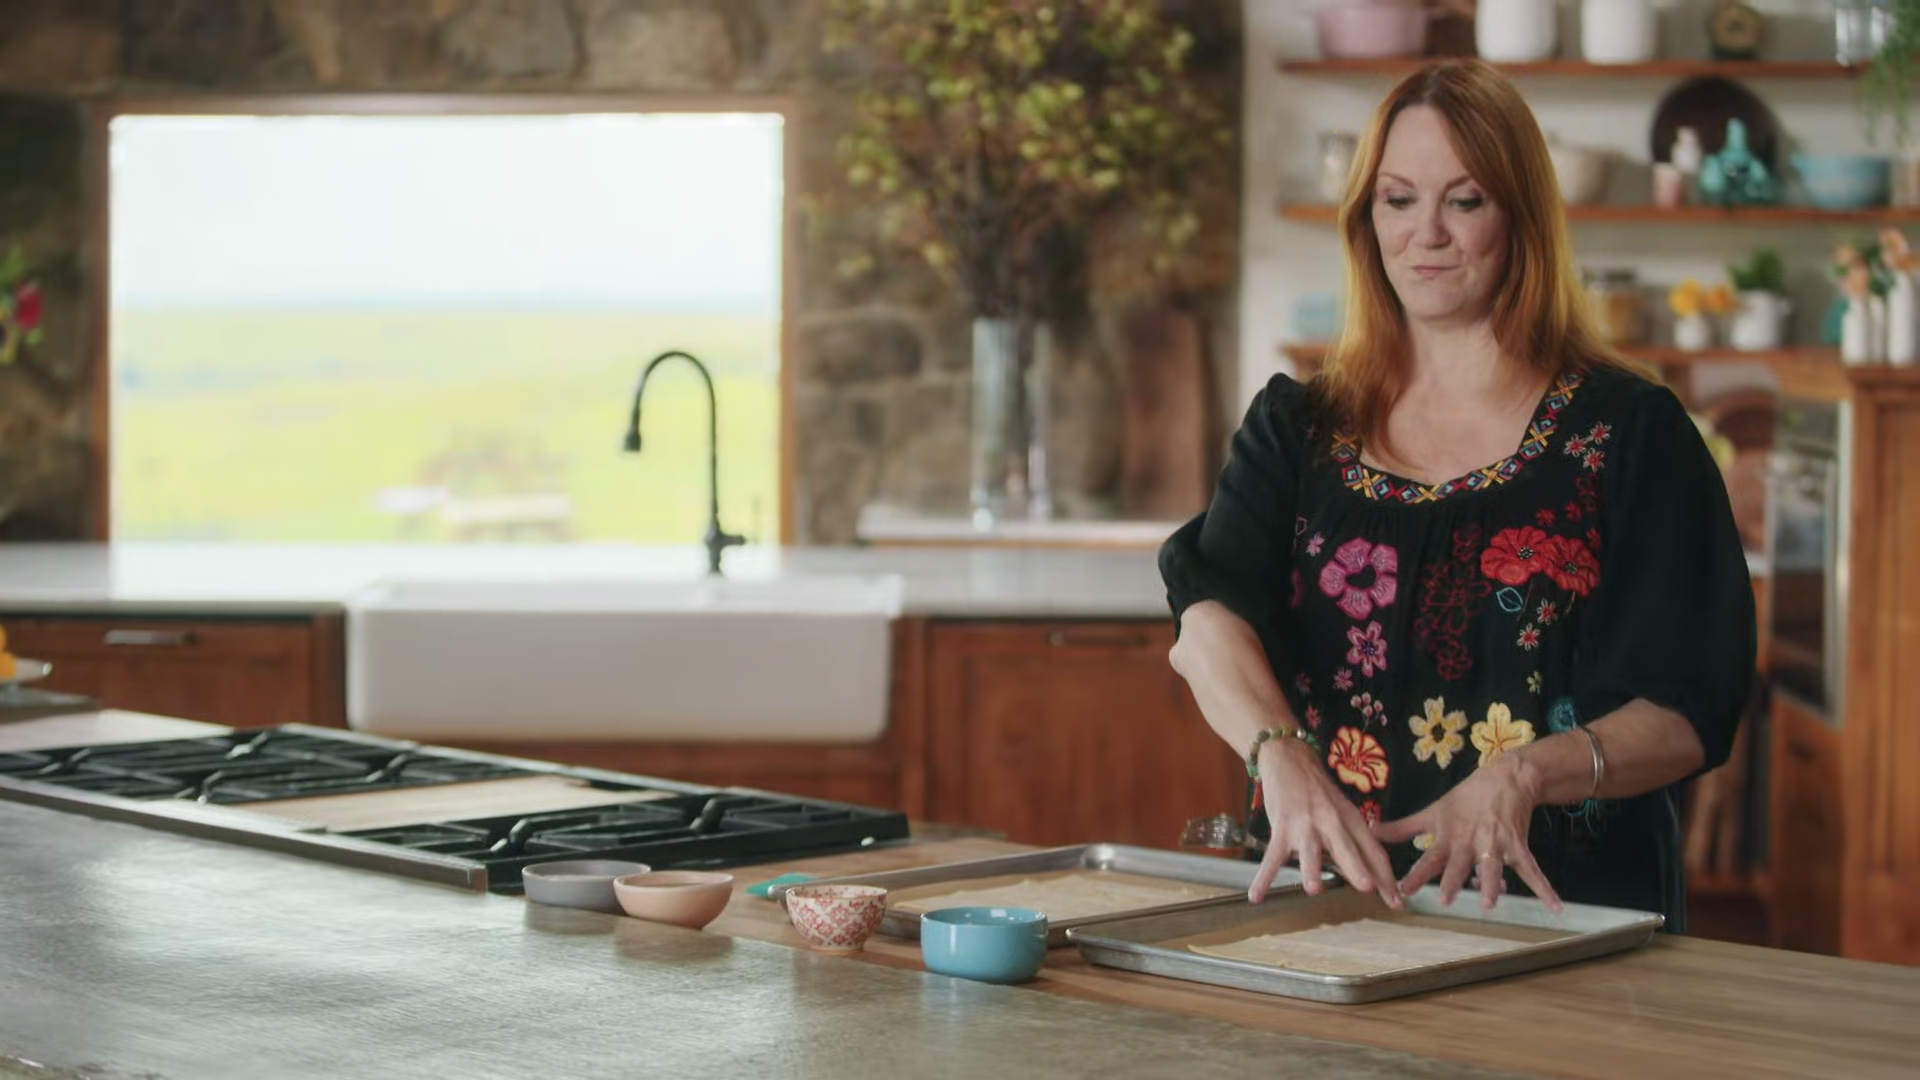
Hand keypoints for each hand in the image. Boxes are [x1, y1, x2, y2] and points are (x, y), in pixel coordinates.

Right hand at [1251, 739, 1401, 909]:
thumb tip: (1369, 876)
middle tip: (1368, 888)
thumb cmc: (1318, 791)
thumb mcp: (1342, 812)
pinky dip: (1263, 878)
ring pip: (1310, 850)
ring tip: (1314, 888)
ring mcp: (1305, 824)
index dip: (1385, 877)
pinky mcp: (1282, 826)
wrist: (1289, 759)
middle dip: (1358, 869)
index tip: (1395, 901)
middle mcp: (1332, 822)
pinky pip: (1272, 856)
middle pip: (1347, 849)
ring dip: (1311, 869)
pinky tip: (1257, 895)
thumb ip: (1353, 843)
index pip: (1373, 852)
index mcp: (1351, 821)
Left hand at [1373, 753, 1561, 913]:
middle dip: (1452, 881)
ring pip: (1492, 867)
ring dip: (1491, 884)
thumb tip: (1371, 831)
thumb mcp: (1432, 810)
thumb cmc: (1466, 797)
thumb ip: (1402, 827)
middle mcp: (1470, 841)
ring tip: (1490, 903)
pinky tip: (1556, 908)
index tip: (1402, 890)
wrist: (1506, 777)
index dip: (1415, 874)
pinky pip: (1532, 870)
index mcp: (1448, 835)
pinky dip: (1545, 889)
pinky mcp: (1517, 845)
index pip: (1428, 857)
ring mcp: (1495, 843)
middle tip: (1445, 900)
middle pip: (1459, 864)